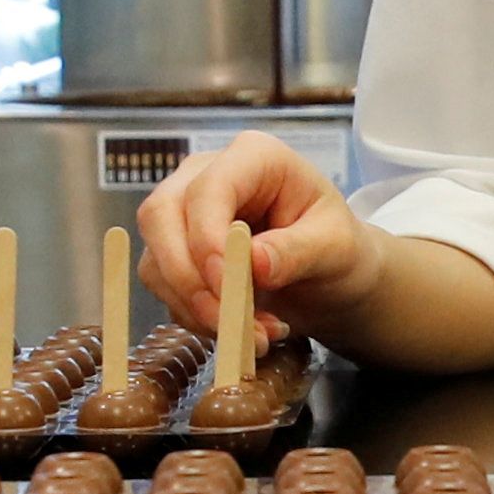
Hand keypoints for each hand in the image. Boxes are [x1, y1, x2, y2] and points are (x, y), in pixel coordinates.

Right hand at [138, 130, 377, 336]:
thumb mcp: (336, 246)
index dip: (207, 238)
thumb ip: (297, 251)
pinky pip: (164, 287)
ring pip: (155, 259)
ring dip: (196, 308)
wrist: (330, 274)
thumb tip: (253, 264)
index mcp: (253, 157)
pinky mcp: (176, 253)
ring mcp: (185, 214)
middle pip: (159, 216)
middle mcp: (206, 176)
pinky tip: (241, 332)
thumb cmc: (337, 246)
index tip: (228, 286)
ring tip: (254, 336)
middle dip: (187, 278)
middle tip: (228, 322)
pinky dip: (196, 318)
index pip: (207, 189)